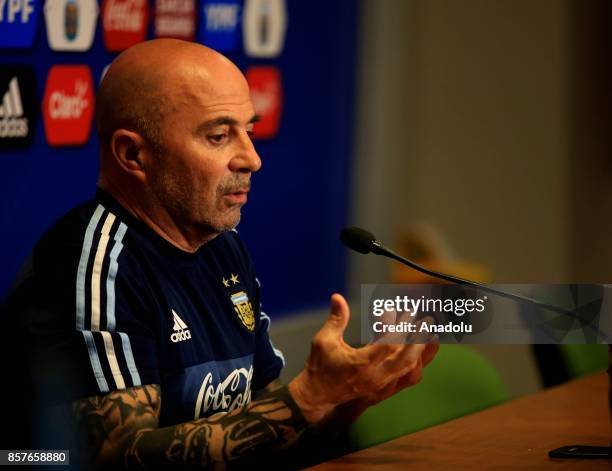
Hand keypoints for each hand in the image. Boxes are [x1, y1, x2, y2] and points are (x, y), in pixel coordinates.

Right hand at [288, 294, 437, 423]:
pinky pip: (408, 379)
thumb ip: (336, 319)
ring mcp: (382, 386)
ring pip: (411, 371)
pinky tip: (423, 350)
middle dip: (418, 338)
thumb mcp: (323, 340)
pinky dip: (419, 364)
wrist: (318, 396)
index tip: (404, 310)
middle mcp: (375, 377)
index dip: (399, 327)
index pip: (388, 345)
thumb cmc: (320, 366)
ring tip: (432, 333)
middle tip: (426, 319)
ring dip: (423, 351)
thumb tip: (337, 297)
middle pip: (407, 359)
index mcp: (361, 365)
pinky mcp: (385, 390)